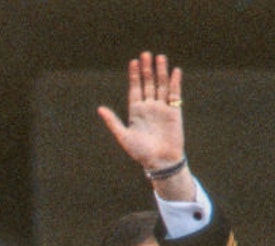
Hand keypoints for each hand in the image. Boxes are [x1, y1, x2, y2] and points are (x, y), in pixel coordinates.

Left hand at [97, 52, 185, 174]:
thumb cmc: (140, 152)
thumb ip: (113, 122)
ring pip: (161, 86)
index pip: (135, 89)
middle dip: (147, 70)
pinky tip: (174, 71)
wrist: (161, 162)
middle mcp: (149, 107)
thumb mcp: (123, 136)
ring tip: (160, 58)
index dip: (134, 76)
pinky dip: (175, 83)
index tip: (133, 62)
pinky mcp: (174, 112)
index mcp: (136, 112)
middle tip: (146, 54)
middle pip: (148, 84)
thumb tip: (99, 109)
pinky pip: (175, 94)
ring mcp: (162, 108)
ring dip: (161, 72)